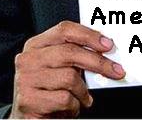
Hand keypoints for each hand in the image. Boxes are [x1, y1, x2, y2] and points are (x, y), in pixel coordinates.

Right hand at [10, 21, 124, 117]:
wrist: (27, 119)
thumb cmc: (48, 90)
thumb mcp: (59, 67)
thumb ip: (75, 54)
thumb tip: (105, 49)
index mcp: (36, 44)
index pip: (64, 30)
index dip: (89, 35)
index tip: (108, 45)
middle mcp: (28, 59)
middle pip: (70, 52)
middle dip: (98, 62)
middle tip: (116, 71)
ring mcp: (26, 79)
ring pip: (69, 78)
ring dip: (83, 91)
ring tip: (83, 97)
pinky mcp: (28, 100)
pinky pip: (64, 99)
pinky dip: (74, 105)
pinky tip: (71, 107)